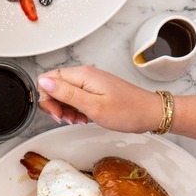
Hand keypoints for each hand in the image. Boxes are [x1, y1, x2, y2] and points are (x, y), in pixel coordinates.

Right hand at [37, 65, 160, 132]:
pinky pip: (75, 97)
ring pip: (63, 93)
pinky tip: (82, 118)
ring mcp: (90, 81)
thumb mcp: (93, 106)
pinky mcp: (94, 89)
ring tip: (76, 120)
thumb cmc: (128, 111)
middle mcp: (85, 75)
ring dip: (65, 109)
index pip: (48, 78)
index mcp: (82, 75)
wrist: (150, 113)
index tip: (56, 113)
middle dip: (55, 105)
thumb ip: (67, 94)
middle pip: (54, 86)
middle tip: (65, 119)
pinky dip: (74, 109)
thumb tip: (44, 83)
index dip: (46, 98)